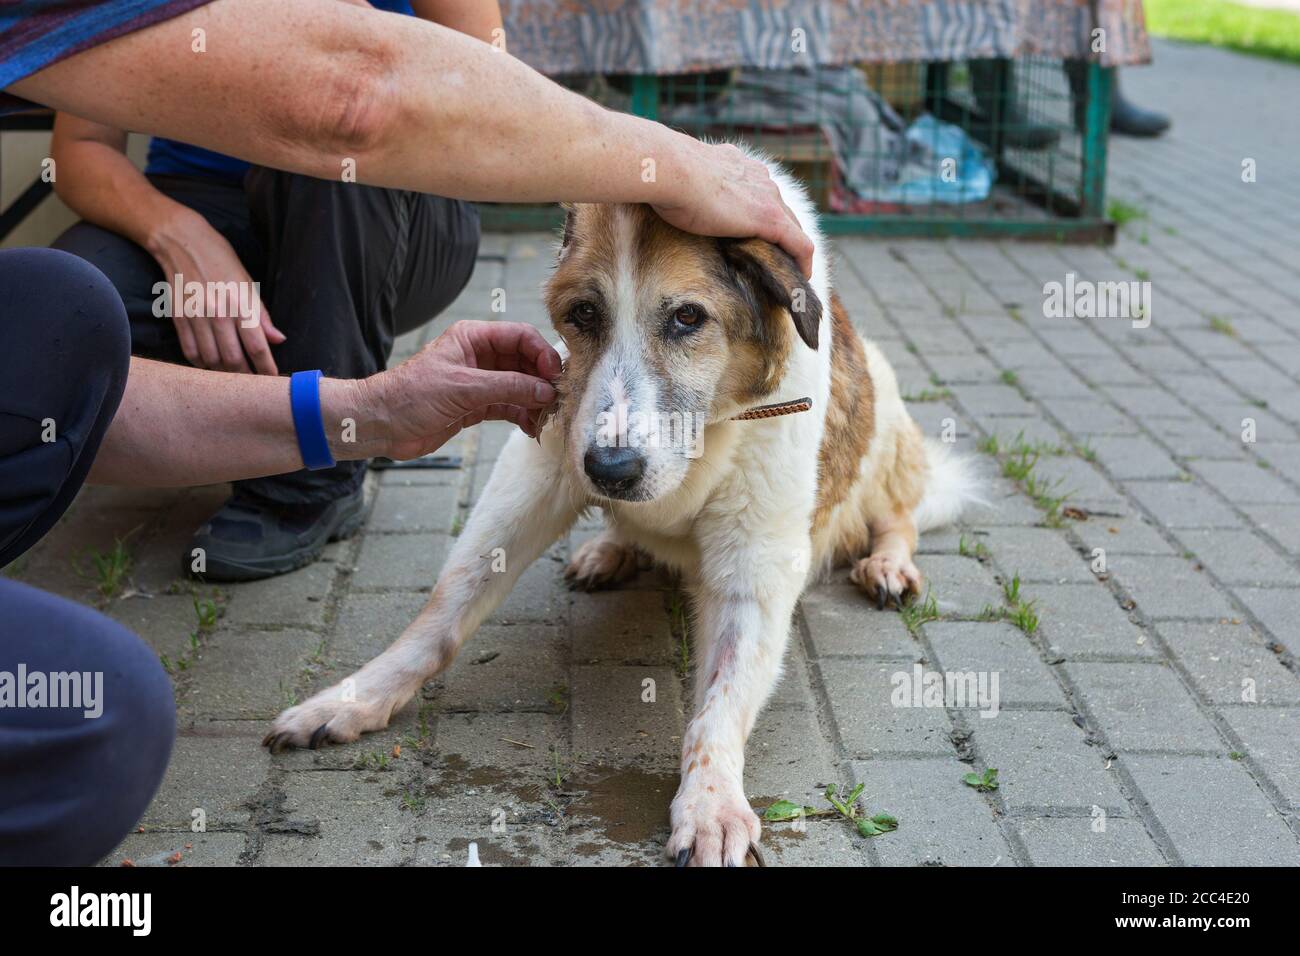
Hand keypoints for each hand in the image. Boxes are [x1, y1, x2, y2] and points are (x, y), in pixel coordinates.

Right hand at [148, 208, 284, 374]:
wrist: (182, 242)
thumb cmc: (222, 261)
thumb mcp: (248, 284)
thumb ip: (262, 315)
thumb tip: (279, 340)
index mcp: (240, 303)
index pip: (257, 346)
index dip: (265, 368)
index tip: (272, 380)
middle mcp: (218, 313)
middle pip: (233, 359)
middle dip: (245, 377)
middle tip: (252, 385)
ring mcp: (196, 317)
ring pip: (211, 360)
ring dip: (223, 374)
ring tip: (233, 378)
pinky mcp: (178, 318)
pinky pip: (190, 352)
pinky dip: (202, 364)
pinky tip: (211, 366)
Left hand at [359, 320, 560, 460]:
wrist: (381, 424)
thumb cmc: (411, 395)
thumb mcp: (464, 388)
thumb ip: (508, 387)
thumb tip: (545, 391)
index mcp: (473, 338)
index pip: (520, 336)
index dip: (541, 353)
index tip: (554, 376)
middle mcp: (479, 357)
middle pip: (524, 362)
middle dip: (542, 381)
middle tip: (557, 400)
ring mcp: (479, 382)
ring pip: (520, 387)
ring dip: (534, 402)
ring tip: (545, 418)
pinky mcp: (476, 405)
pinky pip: (509, 407)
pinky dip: (522, 416)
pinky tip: (531, 428)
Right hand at [652, 141, 814, 278]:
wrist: (671, 169)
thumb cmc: (666, 177)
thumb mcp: (682, 182)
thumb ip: (689, 190)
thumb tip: (672, 202)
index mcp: (738, 166)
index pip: (759, 194)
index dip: (762, 216)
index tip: (757, 234)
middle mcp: (759, 177)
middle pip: (782, 210)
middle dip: (784, 234)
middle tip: (781, 258)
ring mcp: (768, 197)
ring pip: (793, 227)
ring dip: (792, 249)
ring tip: (790, 271)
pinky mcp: (771, 218)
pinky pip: (799, 244)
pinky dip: (803, 262)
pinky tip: (801, 278)